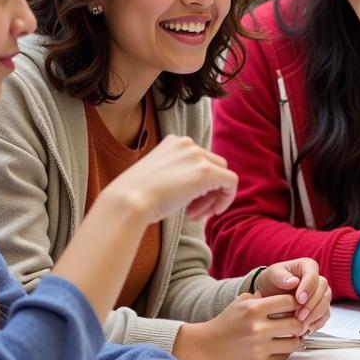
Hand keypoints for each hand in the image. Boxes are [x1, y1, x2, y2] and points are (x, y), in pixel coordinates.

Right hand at [104, 135, 237, 226]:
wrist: (128, 203)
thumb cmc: (137, 197)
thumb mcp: (159, 177)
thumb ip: (179, 174)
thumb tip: (198, 187)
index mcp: (174, 142)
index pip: (199, 161)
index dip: (198, 186)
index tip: (187, 205)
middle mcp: (187, 143)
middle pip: (214, 166)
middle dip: (208, 192)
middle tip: (193, 213)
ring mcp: (197, 156)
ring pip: (223, 175)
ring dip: (213, 198)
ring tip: (196, 216)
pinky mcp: (207, 172)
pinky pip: (231, 183)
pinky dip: (226, 199)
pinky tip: (211, 213)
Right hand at [174, 293, 307, 359]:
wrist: (206, 347)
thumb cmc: (225, 323)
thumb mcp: (240, 302)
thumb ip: (261, 296)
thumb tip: (282, 295)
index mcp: (254, 309)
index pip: (290, 302)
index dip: (297, 303)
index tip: (296, 306)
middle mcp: (258, 328)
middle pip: (296, 323)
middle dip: (300, 322)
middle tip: (299, 321)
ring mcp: (259, 347)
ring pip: (294, 342)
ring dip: (295, 338)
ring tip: (290, 334)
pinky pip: (283, 356)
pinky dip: (284, 350)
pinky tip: (280, 345)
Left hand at [254, 259, 331, 332]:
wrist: (268, 294)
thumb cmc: (271, 281)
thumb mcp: (271, 275)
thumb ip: (280, 276)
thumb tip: (293, 281)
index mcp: (307, 266)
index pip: (313, 275)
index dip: (308, 288)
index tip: (299, 299)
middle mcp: (317, 280)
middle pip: (323, 291)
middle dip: (312, 305)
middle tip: (299, 315)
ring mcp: (319, 295)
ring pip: (326, 304)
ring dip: (315, 316)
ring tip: (301, 324)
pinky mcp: (319, 308)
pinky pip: (324, 316)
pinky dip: (316, 323)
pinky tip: (305, 328)